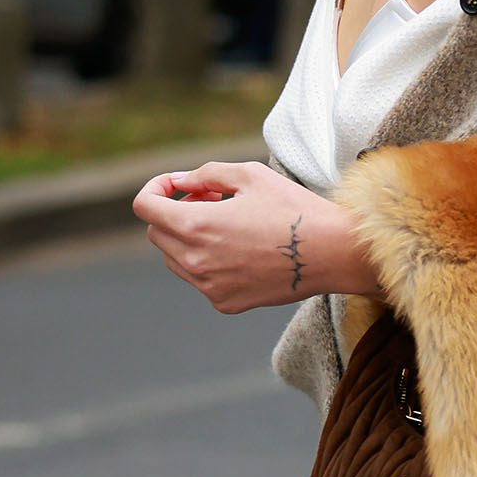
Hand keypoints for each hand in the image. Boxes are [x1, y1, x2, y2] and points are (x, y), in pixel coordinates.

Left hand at [132, 159, 371, 313]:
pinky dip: (208, 262)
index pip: (144, 207)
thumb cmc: (294, 208)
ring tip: (229, 223)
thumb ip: (204, 174)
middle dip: (175, 211)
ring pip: (174, 258)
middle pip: (156, 233)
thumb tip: (179, 182)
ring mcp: (208, 287)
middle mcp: (195, 261)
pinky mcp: (224, 303)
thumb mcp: (249, 174)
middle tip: (213, 199)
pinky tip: (242, 249)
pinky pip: (199, 279)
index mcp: (196, 226)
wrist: (332, 253)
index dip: (155, 189)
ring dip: (188, 238)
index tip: (175, 185)